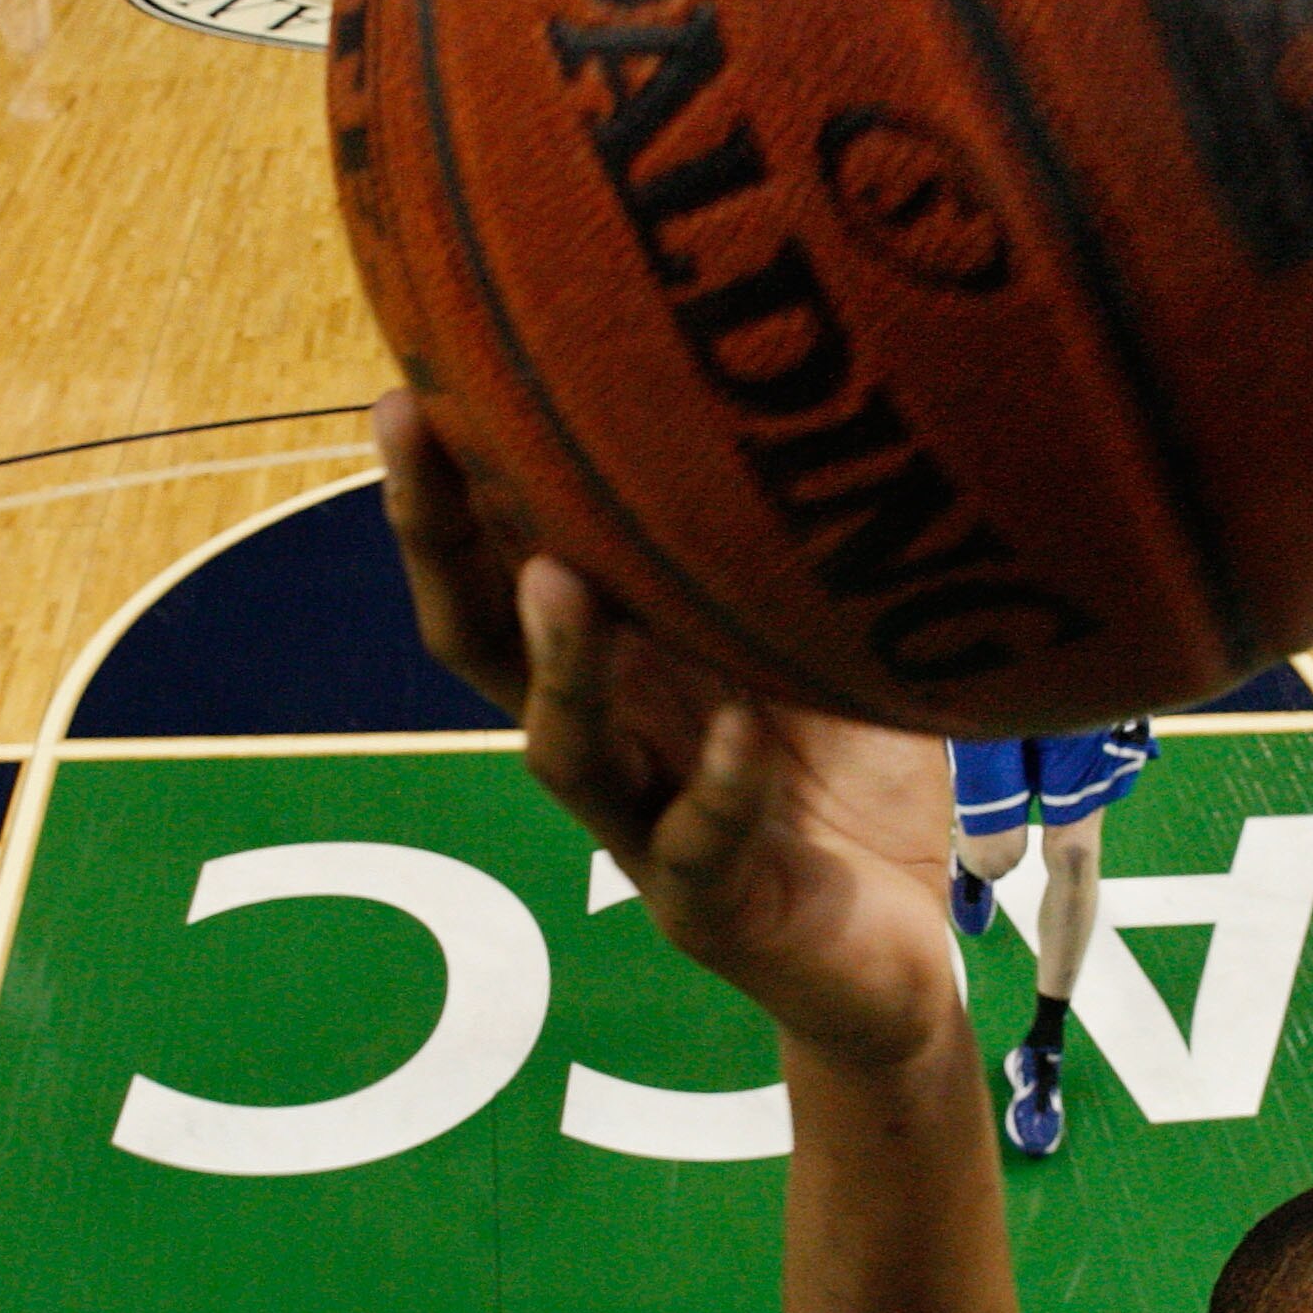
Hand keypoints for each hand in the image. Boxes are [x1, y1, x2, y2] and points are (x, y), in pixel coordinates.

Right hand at [375, 391, 959, 1068]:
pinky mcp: (710, 911)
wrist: (900, 956)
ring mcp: (643, 830)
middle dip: (436, 531)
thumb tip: (809, 376)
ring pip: (564, 748)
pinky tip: (740, 735)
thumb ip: (786, 540)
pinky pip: (698, 850)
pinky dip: (720, 790)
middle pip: (481, 634)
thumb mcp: (821, 635)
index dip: (453, 465)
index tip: (420, 355)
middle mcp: (606, 734)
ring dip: (561, 660)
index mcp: (618, 659)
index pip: (502, 551)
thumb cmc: (852, 777)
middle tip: (412, 424)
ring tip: (561, 576)